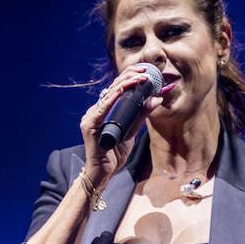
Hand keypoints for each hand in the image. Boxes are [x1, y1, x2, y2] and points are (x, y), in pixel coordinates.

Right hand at [81, 64, 163, 183]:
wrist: (103, 173)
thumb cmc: (114, 154)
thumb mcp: (132, 132)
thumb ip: (141, 116)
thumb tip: (156, 99)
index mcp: (103, 112)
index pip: (116, 90)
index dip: (129, 78)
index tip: (145, 72)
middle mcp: (95, 112)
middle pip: (112, 88)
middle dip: (129, 76)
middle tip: (145, 70)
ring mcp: (90, 117)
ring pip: (109, 95)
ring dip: (125, 84)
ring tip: (140, 77)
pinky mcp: (89, 125)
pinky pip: (103, 108)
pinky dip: (114, 97)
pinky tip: (124, 89)